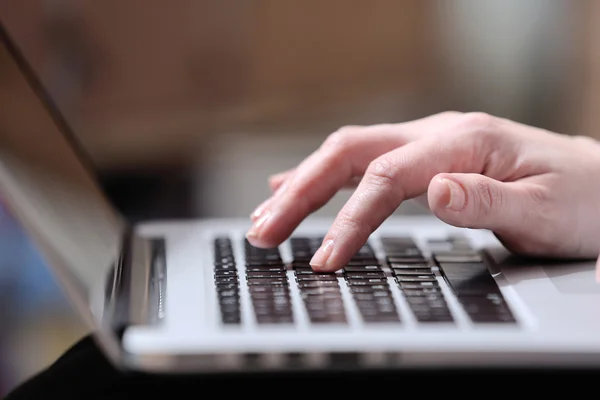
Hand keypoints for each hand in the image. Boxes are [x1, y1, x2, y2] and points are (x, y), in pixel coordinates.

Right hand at [244, 112, 599, 276]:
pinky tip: (300, 184)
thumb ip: (487, 201)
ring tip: (267, 212)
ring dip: (305, 182)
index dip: (350, 220)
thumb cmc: (582, 200)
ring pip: (351, 153)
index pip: (387, 179)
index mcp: (463, 141)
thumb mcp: (545, 209)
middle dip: (302, 193)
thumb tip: (434, 191)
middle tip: (263, 230)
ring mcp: (430, 142)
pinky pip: (365, 160)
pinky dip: (327, 176)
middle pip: (351, 153)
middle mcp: (439, 134)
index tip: (326, 261)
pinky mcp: (428, 157)